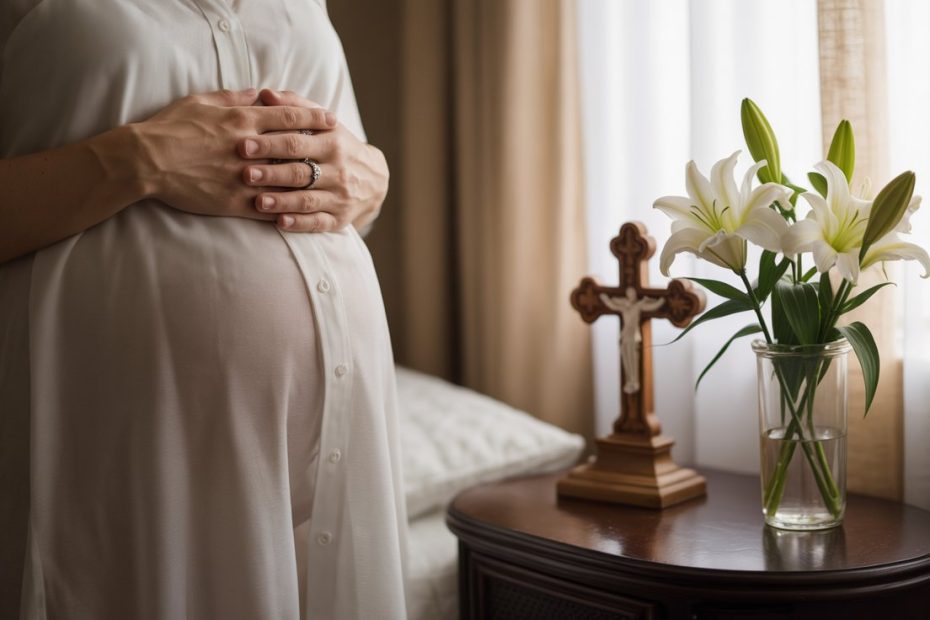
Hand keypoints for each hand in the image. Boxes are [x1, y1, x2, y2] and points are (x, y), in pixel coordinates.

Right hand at [135, 89, 337, 219]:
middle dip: (321, 148)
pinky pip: (268, 207)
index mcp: (242, 121)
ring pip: (287, 180)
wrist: (144, 160)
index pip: (288, 117)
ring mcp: (243, 177)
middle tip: (341, 150)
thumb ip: (234, 98)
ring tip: (329, 183)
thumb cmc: (169, 128)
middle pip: (296, 148)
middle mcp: (249, 148)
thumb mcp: (201, 102)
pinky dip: (287, 210)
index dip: (314, 118)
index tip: (332, 120)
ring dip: (310, 182)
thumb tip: (258, 92)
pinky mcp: (234, 201)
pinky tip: (303, 213)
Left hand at [237, 89, 388, 231]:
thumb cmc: (337, 146)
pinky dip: (300, 223)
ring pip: (308, 200)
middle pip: (301, 172)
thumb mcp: (323, 123)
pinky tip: (280, 223)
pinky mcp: (339, 219)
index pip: (297, 142)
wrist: (374, 180)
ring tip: (258, 202)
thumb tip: (264, 94)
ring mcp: (340, 196)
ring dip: (283, 201)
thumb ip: (294, 107)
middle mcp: (339, 170)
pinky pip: (319, 222)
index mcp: (332, 142)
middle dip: (272, 174)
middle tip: (245, 174)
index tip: (243, 145)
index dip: (269, 144)